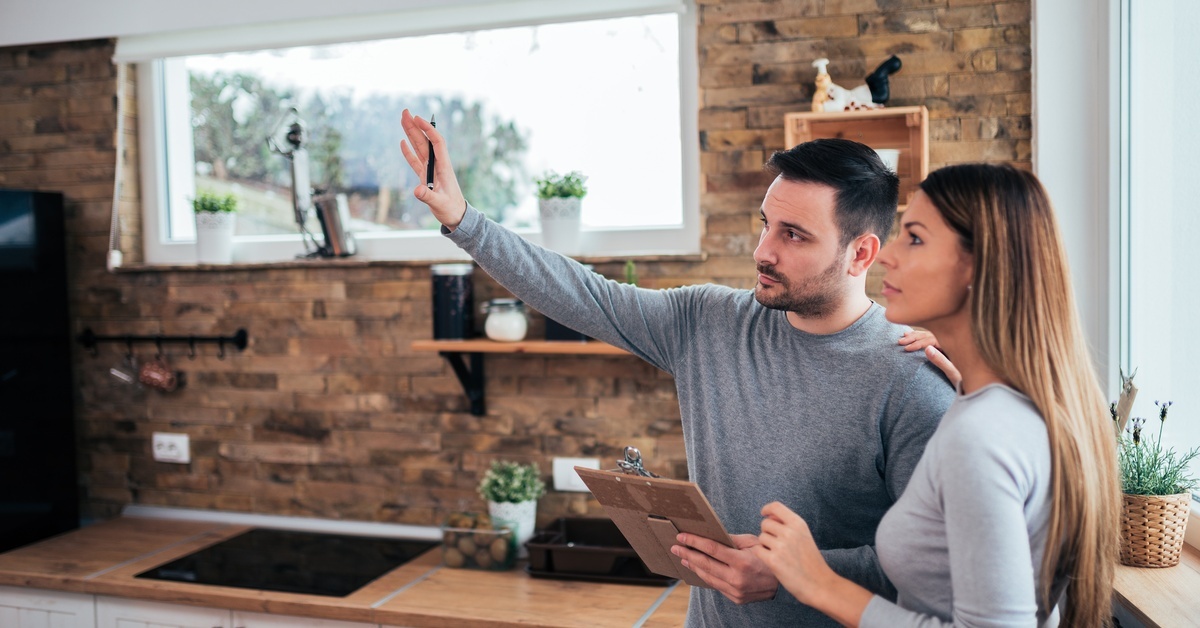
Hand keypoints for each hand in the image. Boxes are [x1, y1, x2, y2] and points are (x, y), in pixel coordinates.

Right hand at [399, 109, 466, 228]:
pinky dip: (409, 152)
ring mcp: (430, 170)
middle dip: (415, 126)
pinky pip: (416, 161)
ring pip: (419, 148)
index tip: (417, 118)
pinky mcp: (425, 177)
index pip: (436, 143)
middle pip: (425, 141)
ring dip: (411, 134)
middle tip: (405, 112)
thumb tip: (416, 190)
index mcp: (443, 167)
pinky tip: (402, 142)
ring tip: (403, 120)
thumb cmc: (451, 210)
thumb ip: (427, 197)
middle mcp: (437, 165)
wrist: (457, 217)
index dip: (428, 129)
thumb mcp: (439, 204)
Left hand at [672, 533, 777, 604]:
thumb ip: (732, 539)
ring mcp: (735, 591)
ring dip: (693, 566)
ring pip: (708, 577)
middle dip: (688, 554)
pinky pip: (716, 585)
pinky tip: (698, 569)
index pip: (712, 550)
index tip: (682, 536)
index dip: (695, 542)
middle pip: (705, 564)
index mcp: (742, 562)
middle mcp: (737, 578)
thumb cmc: (768, 558)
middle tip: (675, 547)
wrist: (782, 584)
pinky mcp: (735, 598)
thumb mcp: (753, 543)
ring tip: (683, 557)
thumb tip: (712, 535)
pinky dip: (705, 576)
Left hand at [751, 502, 835, 606]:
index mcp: (798, 524)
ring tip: (779, 555)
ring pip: (761, 538)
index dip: (767, 509)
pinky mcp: (773, 560)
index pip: (776, 507)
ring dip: (766, 545)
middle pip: (765, 523)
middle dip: (767, 532)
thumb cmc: (811, 561)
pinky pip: (757, 550)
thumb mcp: (804, 536)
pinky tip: (773, 561)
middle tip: (776, 544)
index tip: (764, 513)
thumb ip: (788, 525)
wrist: (820, 584)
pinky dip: (762, 555)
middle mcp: (789, 532)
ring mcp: (781, 546)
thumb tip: (768, 516)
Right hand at [898, 330, 961, 388]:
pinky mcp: (947, 346)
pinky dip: (921, 336)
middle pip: (929, 334)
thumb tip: (926, 349)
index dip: (917, 343)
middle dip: (914, 337)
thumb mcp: (953, 372)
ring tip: (904, 336)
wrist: (976, 382)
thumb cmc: (965, 379)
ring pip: (930, 334)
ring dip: (916, 335)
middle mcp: (951, 340)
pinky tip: (914, 334)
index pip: (931, 339)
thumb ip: (941, 361)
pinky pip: (932, 337)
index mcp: (952, 344)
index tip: (906, 348)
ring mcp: (949, 342)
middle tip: (900, 342)